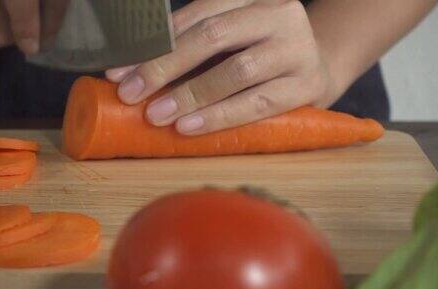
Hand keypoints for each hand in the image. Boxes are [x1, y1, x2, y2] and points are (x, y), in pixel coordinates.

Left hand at [106, 0, 337, 134]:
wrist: (318, 69)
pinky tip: (190, 127)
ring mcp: (297, 49)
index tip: (119, 69)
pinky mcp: (307, 85)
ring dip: (190, 94)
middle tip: (130, 92)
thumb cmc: (261, 54)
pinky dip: (220, 116)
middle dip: (165, 66)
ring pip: (236, 71)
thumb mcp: (231, 39)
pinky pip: (258, 103)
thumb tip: (131, 71)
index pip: (198, 13)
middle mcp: (279, 14)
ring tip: (156, 115)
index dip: (156, 41)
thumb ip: (192, 47)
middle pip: (213, 36)